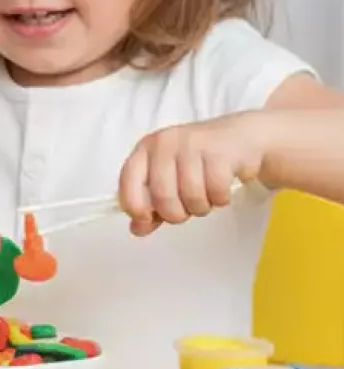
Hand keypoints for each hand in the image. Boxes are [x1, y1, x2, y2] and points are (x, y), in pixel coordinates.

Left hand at [117, 112, 267, 235]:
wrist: (241, 138)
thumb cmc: (199, 162)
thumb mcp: (170, 180)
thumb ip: (151, 206)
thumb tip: (137, 229)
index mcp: (146, 148)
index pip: (128, 178)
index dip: (134, 204)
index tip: (146, 218)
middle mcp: (165, 143)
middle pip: (161, 194)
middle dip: (175, 213)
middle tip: (186, 209)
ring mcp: (192, 144)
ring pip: (190, 195)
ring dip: (200, 208)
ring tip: (205, 198)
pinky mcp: (219, 152)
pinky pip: (216, 191)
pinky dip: (220, 199)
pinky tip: (221, 191)